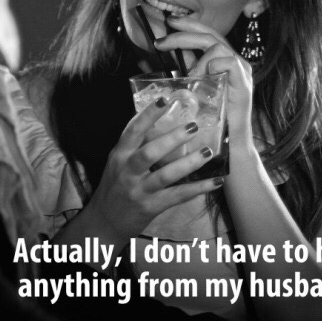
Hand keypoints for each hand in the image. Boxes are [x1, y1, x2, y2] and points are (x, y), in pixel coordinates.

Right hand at [85, 96, 222, 246]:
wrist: (105, 221)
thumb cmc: (115, 184)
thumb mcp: (118, 161)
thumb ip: (135, 143)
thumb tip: (158, 118)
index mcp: (120, 155)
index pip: (133, 131)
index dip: (148, 115)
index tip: (164, 100)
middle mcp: (128, 171)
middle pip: (150, 152)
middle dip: (172, 138)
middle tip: (193, 126)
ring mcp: (140, 190)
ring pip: (166, 175)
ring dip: (189, 163)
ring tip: (208, 152)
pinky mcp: (151, 206)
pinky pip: (178, 196)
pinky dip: (198, 188)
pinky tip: (216, 181)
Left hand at [155, 16, 253, 149]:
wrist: (232, 145)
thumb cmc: (215, 120)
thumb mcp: (197, 88)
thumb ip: (189, 70)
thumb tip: (171, 53)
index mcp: (225, 61)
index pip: (207, 34)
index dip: (188, 26)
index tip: (169, 23)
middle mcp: (236, 61)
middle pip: (210, 34)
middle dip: (185, 31)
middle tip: (164, 35)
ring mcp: (242, 70)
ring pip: (218, 45)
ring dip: (198, 56)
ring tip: (190, 74)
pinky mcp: (244, 81)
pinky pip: (227, 61)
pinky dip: (211, 66)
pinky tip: (202, 78)